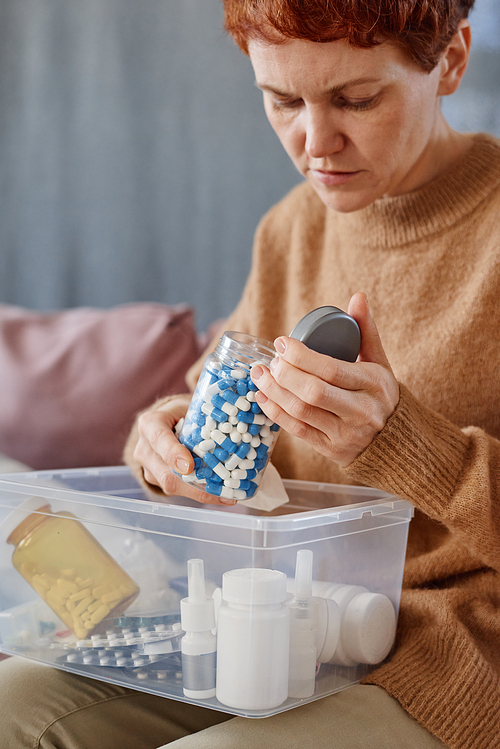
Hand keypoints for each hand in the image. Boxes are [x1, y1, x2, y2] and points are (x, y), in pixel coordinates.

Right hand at [133, 398, 236, 504]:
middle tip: (220, 490)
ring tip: (228, 495)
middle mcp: (144, 448)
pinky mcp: (157, 480)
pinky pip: (177, 490)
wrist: (166, 422)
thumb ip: (202, 415)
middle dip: (192, 484)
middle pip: (164, 472)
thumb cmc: (181, 412)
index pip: (159, 440)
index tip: (190, 465)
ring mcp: (149, 468)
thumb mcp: (189, 406)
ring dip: (200, 492)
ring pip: (171, 485)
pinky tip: (222, 495)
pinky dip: (200, 493)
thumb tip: (233, 419)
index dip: (173, 454)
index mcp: (150, 424)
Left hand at [250, 293, 398, 466]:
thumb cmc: (380, 395)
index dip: (301, 355)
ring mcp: (345, 434)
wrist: (395, 442)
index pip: (331, 369)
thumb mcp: (379, 363)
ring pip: (301, 412)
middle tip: (270, 361)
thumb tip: (357, 297)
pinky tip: (263, 396)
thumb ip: (366, 331)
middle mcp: (360, 411)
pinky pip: (297, 430)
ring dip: (274, 392)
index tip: (282, 342)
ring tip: (260, 375)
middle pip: (313, 392)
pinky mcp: (330, 449)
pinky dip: (276, 412)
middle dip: (285, 374)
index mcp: (373, 384)